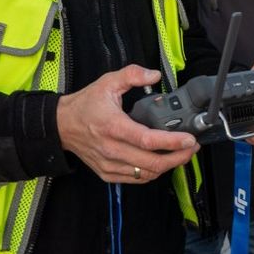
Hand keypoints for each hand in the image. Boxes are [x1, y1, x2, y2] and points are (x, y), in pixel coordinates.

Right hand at [56, 65, 198, 182]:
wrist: (61, 125)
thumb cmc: (85, 105)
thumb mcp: (108, 82)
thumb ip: (132, 74)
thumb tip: (154, 75)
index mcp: (113, 126)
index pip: (147, 140)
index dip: (172, 142)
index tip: (189, 139)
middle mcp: (112, 149)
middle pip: (152, 162)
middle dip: (178, 157)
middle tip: (192, 148)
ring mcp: (109, 164)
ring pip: (146, 174)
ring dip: (168, 166)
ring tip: (181, 154)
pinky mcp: (107, 173)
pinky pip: (136, 179)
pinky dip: (152, 172)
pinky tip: (161, 162)